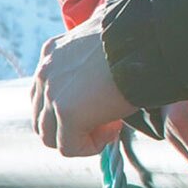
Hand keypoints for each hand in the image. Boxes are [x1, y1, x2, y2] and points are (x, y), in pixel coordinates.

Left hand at [29, 26, 132, 156]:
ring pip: (51, 137)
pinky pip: (69, 147)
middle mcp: (45, 72)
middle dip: (70, 128)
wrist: (145, 41)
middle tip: (104, 121)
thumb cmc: (135, 44)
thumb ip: (88, 68)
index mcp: (52, 54)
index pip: (44, 96)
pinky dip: (91, 146)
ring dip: (80, 139)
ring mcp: (51, 93)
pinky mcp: (66, 112)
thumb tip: (97, 90)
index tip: (99, 105)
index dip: (70, 110)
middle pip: (42, 119)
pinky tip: (114, 128)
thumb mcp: (102, 50)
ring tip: (110, 126)